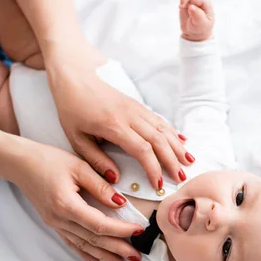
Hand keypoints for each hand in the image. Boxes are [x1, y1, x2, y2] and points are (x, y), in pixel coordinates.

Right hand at [11, 138, 143, 260]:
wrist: (20, 163)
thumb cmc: (49, 160)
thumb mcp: (79, 166)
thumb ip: (100, 186)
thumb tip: (120, 203)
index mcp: (67, 205)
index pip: (100, 225)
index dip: (121, 230)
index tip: (140, 230)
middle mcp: (60, 219)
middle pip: (93, 240)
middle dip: (117, 249)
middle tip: (137, 257)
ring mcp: (55, 224)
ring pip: (83, 245)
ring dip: (104, 256)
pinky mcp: (53, 224)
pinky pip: (72, 243)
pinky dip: (86, 254)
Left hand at [45, 43, 192, 189]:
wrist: (74, 77)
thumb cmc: (72, 109)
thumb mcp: (76, 139)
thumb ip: (96, 160)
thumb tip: (115, 178)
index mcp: (114, 125)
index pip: (142, 149)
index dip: (153, 168)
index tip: (158, 183)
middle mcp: (129, 116)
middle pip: (158, 139)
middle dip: (172, 160)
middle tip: (180, 177)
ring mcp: (136, 108)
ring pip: (163, 128)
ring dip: (177, 146)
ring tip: (188, 162)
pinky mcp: (137, 105)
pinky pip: (159, 120)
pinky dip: (173, 132)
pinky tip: (182, 141)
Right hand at [172, 0, 214, 41]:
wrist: (195, 33)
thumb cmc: (201, 29)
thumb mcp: (201, 25)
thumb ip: (198, 16)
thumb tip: (191, 6)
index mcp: (206, 4)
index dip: (192, 0)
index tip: (187, 8)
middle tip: (181, 7)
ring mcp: (192, 0)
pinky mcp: (185, 1)